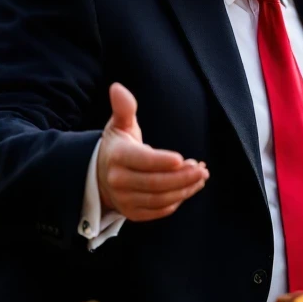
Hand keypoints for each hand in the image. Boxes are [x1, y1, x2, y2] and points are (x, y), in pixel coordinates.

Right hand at [97, 82, 208, 220]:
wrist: (100, 176)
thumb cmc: (117, 146)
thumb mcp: (119, 125)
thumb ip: (124, 108)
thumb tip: (118, 88)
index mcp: (116, 157)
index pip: (141, 161)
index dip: (162, 161)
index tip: (182, 159)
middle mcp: (118, 181)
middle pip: (155, 183)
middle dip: (182, 177)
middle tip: (202, 168)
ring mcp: (125, 200)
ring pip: (160, 199)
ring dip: (184, 189)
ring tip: (201, 176)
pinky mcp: (133, 213)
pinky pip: (159, 210)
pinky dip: (178, 201)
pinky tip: (190, 188)